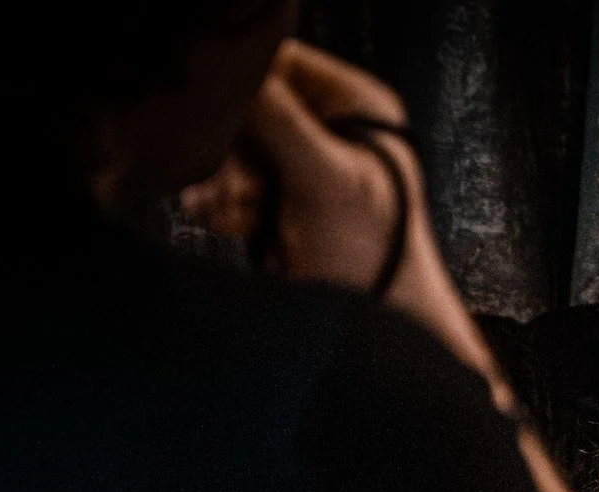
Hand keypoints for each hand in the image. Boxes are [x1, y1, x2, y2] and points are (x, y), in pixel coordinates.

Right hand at [181, 41, 411, 290]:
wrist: (370, 323)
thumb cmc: (374, 254)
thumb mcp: (326, 179)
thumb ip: (280, 121)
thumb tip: (238, 75)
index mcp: (356, 105)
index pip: (283, 61)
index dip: (249, 87)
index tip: (231, 119)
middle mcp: (328, 128)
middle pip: (249, 105)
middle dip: (235, 148)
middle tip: (241, 183)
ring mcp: (299, 164)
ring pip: (232, 148)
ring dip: (226, 181)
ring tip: (243, 211)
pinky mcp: (275, 200)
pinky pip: (228, 183)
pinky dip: (224, 204)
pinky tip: (235, 223)